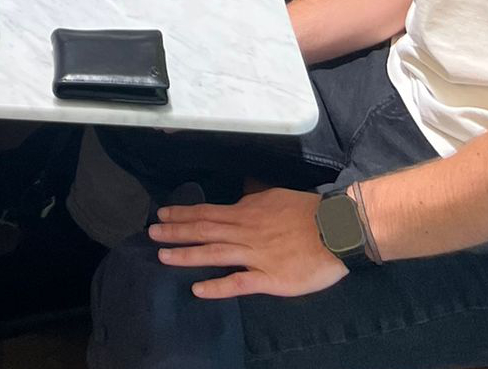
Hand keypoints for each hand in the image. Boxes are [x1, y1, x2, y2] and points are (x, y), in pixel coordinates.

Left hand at [151, 187, 345, 299]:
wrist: (336, 230)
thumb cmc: (308, 212)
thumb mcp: (274, 196)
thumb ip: (254, 202)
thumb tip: (239, 201)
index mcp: (246, 211)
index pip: (208, 212)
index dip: (184, 214)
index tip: (162, 213)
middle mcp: (245, 231)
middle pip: (204, 230)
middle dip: (175, 232)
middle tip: (151, 233)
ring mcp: (255, 255)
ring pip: (214, 254)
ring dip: (187, 255)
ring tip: (163, 257)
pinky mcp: (269, 279)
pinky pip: (238, 283)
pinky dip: (217, 286)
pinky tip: (198, 290)